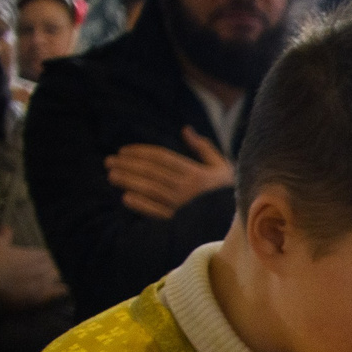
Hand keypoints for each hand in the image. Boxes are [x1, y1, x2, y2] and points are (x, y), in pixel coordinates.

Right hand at [0, 227, 65, 309]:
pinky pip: (56, 293)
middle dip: (50, 268)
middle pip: (53, 266)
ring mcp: (41, 283)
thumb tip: (7, 226)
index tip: (42, 261)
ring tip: (53, 280)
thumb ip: (5, 236)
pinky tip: (63, 290)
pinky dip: (60, 290)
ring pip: (56, 278)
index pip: (47, 255)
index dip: (44, 258)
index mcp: (31, 255)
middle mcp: (40, 268)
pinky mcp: (39, 297)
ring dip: (54, 278)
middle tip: (47, 271)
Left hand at [104, 127, 231, 219]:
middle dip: (128, 165)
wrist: (242, 222)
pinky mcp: (179, 222)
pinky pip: (157, 211)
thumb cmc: (228, 192)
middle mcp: (188, 188)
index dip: (140, 152)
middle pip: (152, 172)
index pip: (162, 158)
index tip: (123, 151)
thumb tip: (186, 130)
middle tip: (109, 161)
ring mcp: (183, 206)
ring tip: (112, 176)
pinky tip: (127, 197)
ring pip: (150, 189)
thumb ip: (203, 148)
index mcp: (196, 173)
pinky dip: (141, 204)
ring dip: (129, 181)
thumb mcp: (221, 167)